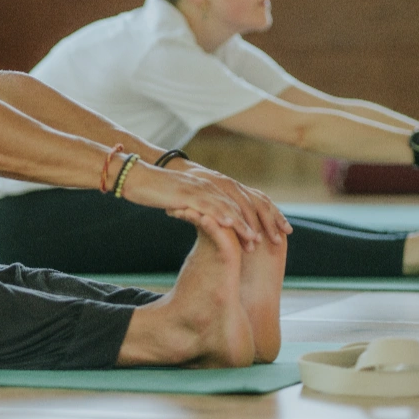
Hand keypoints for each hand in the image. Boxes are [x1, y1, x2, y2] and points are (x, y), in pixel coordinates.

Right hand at [124, 160, 290, 248]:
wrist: (135, 177)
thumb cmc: (158, 190)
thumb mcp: (187, 198)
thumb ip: (203, 205)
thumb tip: (212, 219)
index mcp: (217, 183)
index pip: (251, 197)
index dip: (269, 212)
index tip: (283, 229)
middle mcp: (214, 182)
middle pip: (248, 200)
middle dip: (267, 219)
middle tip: (281, 237)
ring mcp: (202, 186)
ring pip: (232, 205)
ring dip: (246, 224)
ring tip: (257, 241)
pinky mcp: (189, 192)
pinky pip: (210, 205)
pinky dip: (224, 216)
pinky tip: (233, 227)